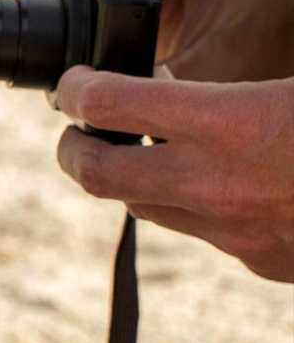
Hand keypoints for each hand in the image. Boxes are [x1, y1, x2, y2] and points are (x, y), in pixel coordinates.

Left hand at [54, 67, 293, 282]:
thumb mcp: (290, 83)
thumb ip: (225, 86)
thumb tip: (169, 83)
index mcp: (227, 124)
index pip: (109, 105)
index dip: (76, 89)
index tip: (73, 83)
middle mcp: (215, 186)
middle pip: (98, 175)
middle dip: (72, 148)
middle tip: (74, 128)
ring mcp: (234, 233)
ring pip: (147, 208)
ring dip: (133, 177)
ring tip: (145, 147)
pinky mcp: (259, 260)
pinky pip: (203, 232)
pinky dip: (196, 203)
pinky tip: (219, 180)